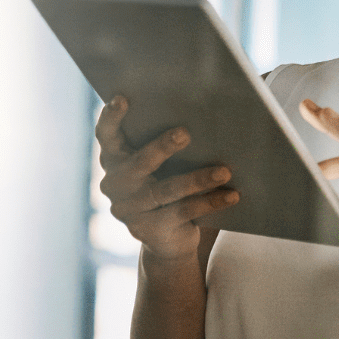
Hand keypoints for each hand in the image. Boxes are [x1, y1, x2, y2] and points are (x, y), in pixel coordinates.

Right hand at [96, 97, 238, 262]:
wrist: (169, 239)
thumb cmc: (169, 184)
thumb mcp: (163, 164)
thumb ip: (169, 141)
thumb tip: (205, 110)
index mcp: (114, 160)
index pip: (107, 136)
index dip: (111, 118)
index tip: (123, 98)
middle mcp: (115, 185)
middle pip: (139, 163)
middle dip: (161, 147)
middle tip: (184, 133)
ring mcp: (130, 211)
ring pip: (166, 190)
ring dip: (197, 179)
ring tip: (225, 171)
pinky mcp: (149, 231)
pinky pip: (183, 212)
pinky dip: (210, 202)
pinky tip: (232, 194)